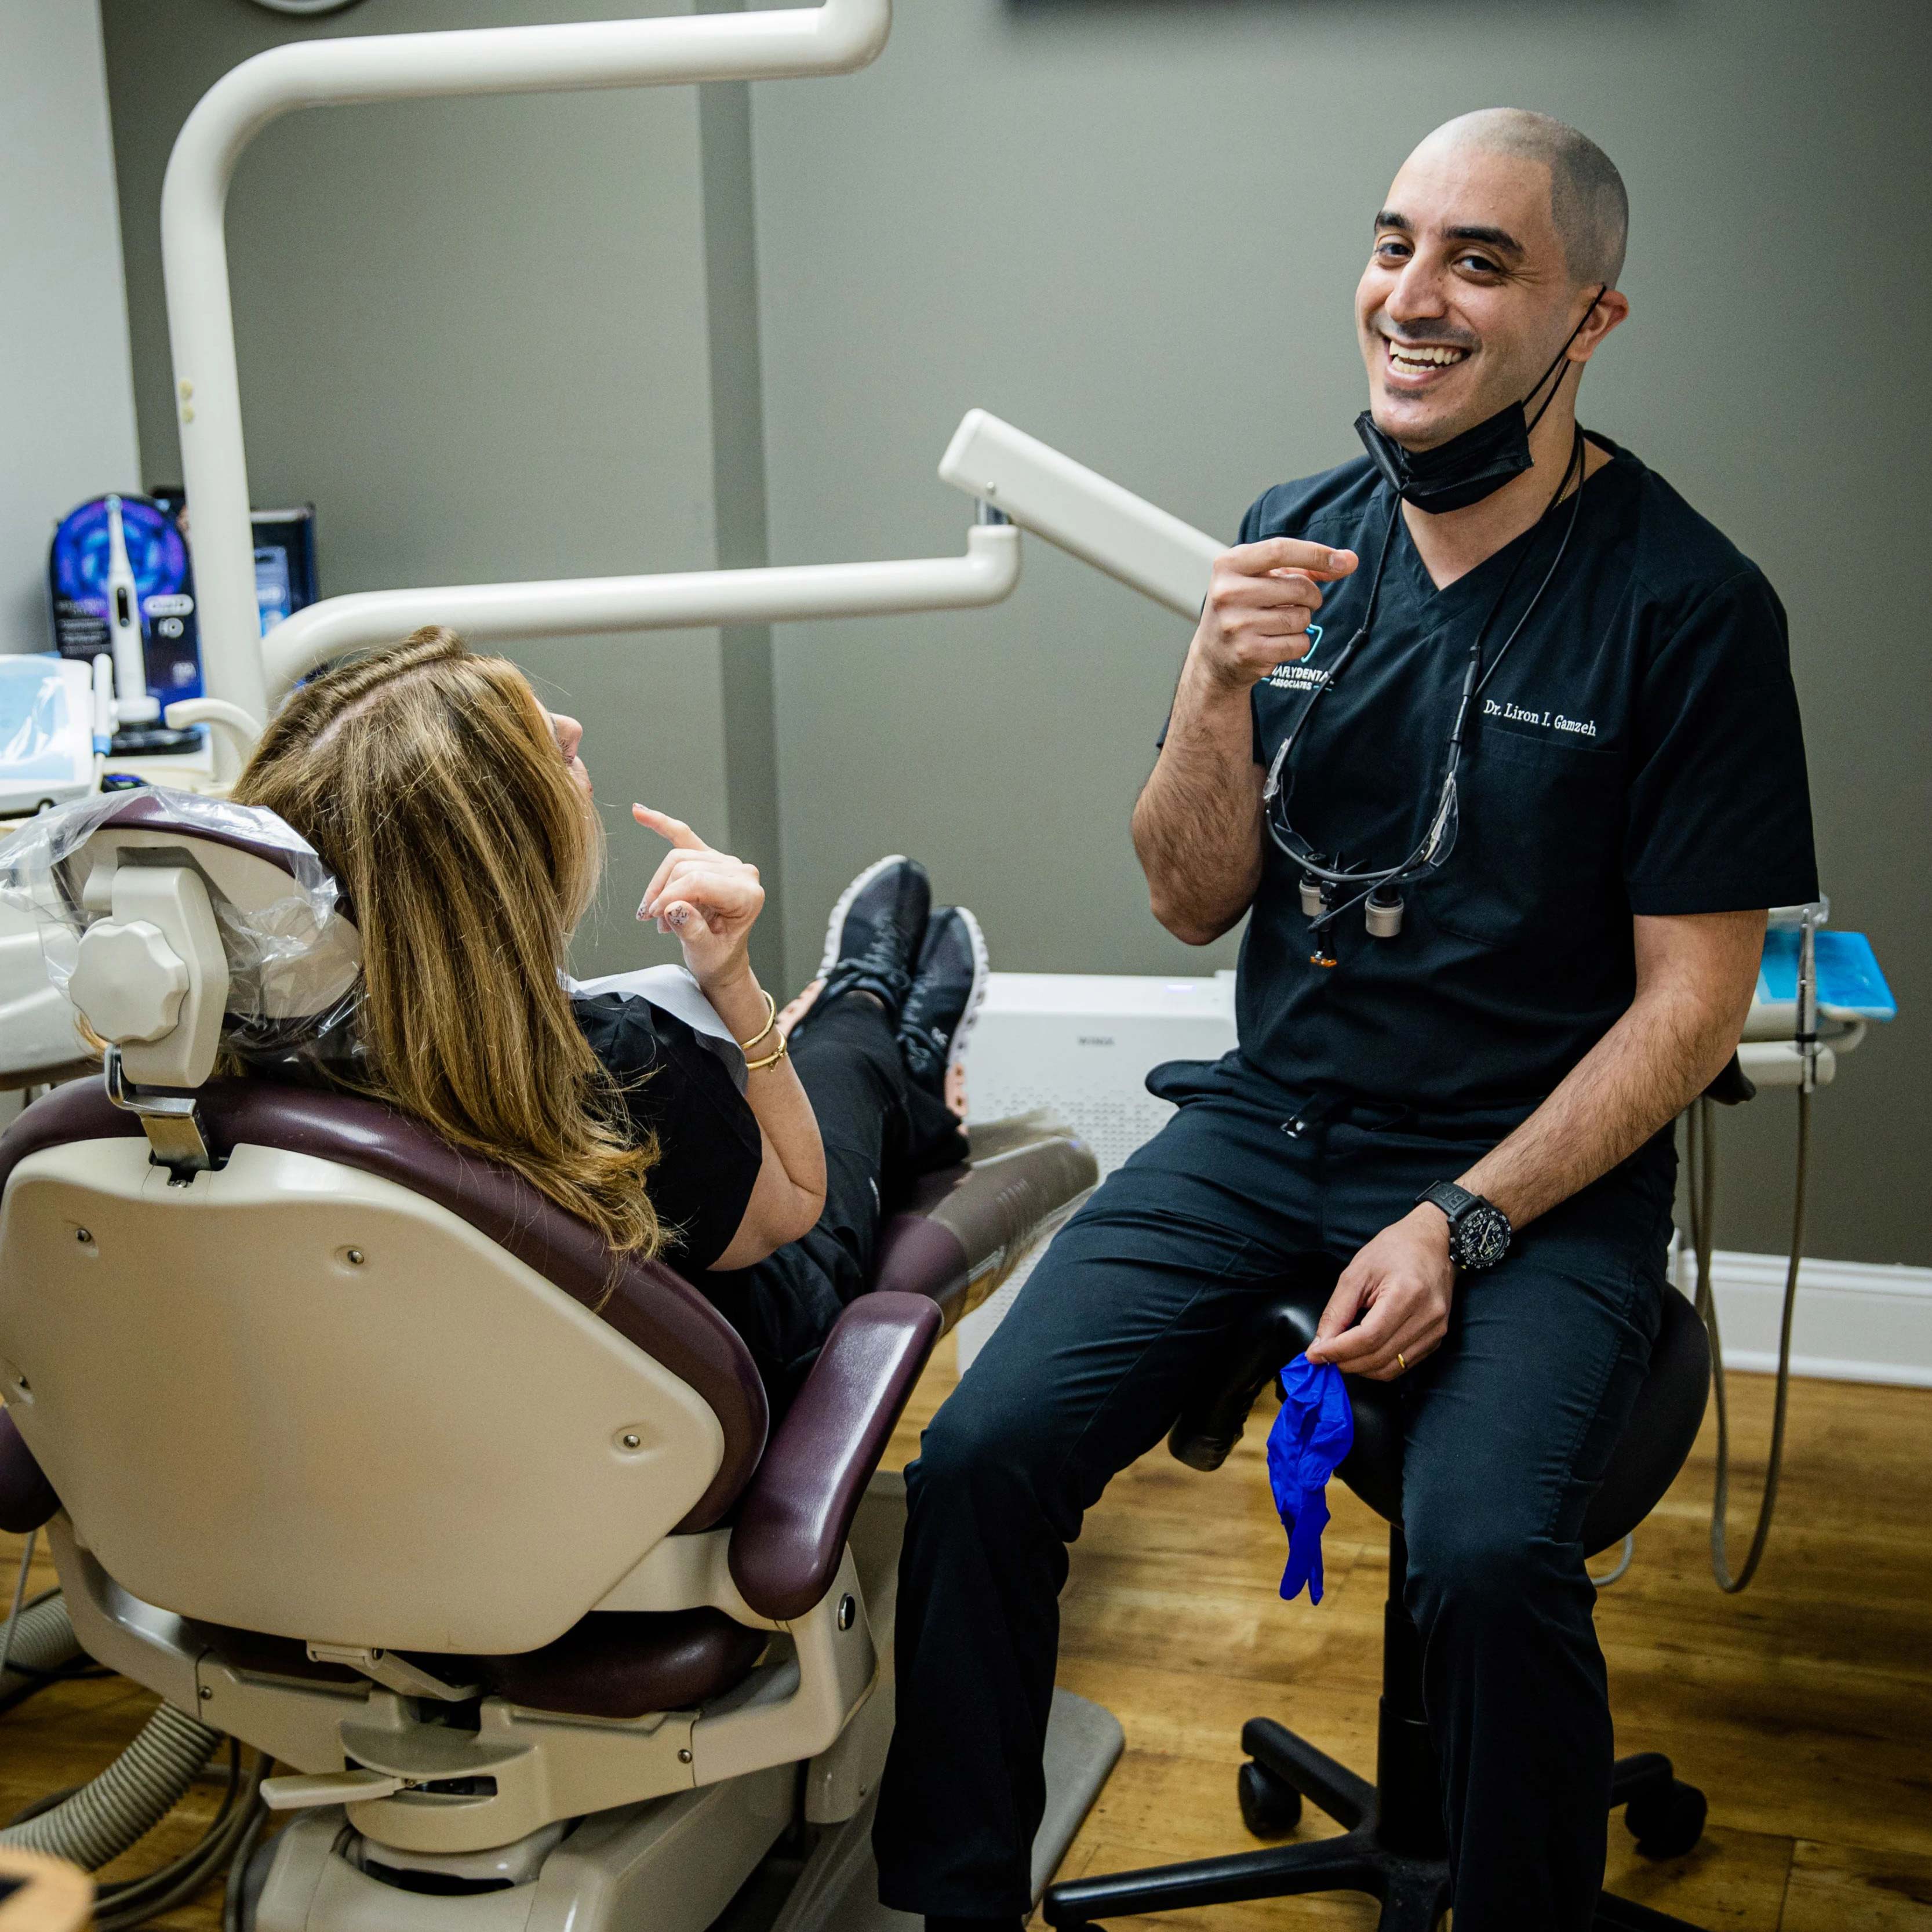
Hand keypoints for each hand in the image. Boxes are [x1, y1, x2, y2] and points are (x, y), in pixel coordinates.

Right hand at [633, 806, 763, 996]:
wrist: (722, 959)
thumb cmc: (718, 957)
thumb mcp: (705, 953)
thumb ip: (692, 931)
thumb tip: (674, 908)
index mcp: (747, 894)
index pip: (698, 881)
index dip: (670, 896)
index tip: (654, 916)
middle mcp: (741, 873)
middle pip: (686, 867)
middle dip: (663, 892)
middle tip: (653, 919)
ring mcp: (726, 862)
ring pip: (678, 856)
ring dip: (660, 884)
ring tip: (657, 913)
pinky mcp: (710, 858)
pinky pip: (683, 836)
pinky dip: (661, 824)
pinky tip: (639, 811)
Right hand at [1188, 537, 1357, 692]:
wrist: (1214, 656)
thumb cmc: (1245, 607)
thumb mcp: (1262, 577)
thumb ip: (1303, 567)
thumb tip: (1348, 560)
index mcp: (1228, 565)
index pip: (1279, 550)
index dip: (1316, 554)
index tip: (1343, 561)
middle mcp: (1228, 593)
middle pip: (1298, 587)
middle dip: (1311, 596)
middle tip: (1302, 602)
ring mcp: (1236, 624)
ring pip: (1301, 618)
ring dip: (1302, 621)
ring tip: (1281, 622)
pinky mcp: (1248, 652)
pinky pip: (1298, 643)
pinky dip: (1298, 642)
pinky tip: (1279, 641)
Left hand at [1304, 1205, 1453, 1380]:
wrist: (1433, 1243)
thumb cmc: (1394, 1250)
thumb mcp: (1357, 1272)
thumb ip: (1337, 1311)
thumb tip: (1320, 1344)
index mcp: (1406, 1294)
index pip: (1368, 1337)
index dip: (1338, 1351)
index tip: (1315, 1354)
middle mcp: (1427, 1316)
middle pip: (1380, 1357)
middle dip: (1346, 1362)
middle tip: (1324, 1356)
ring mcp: (1436, 1329)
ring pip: (1392, 1368)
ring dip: (1362, 1368)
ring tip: (1342, 1355)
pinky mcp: (1437, 1338)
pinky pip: (1404, 1364)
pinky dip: (1380, 1365)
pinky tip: (1364, 1353)